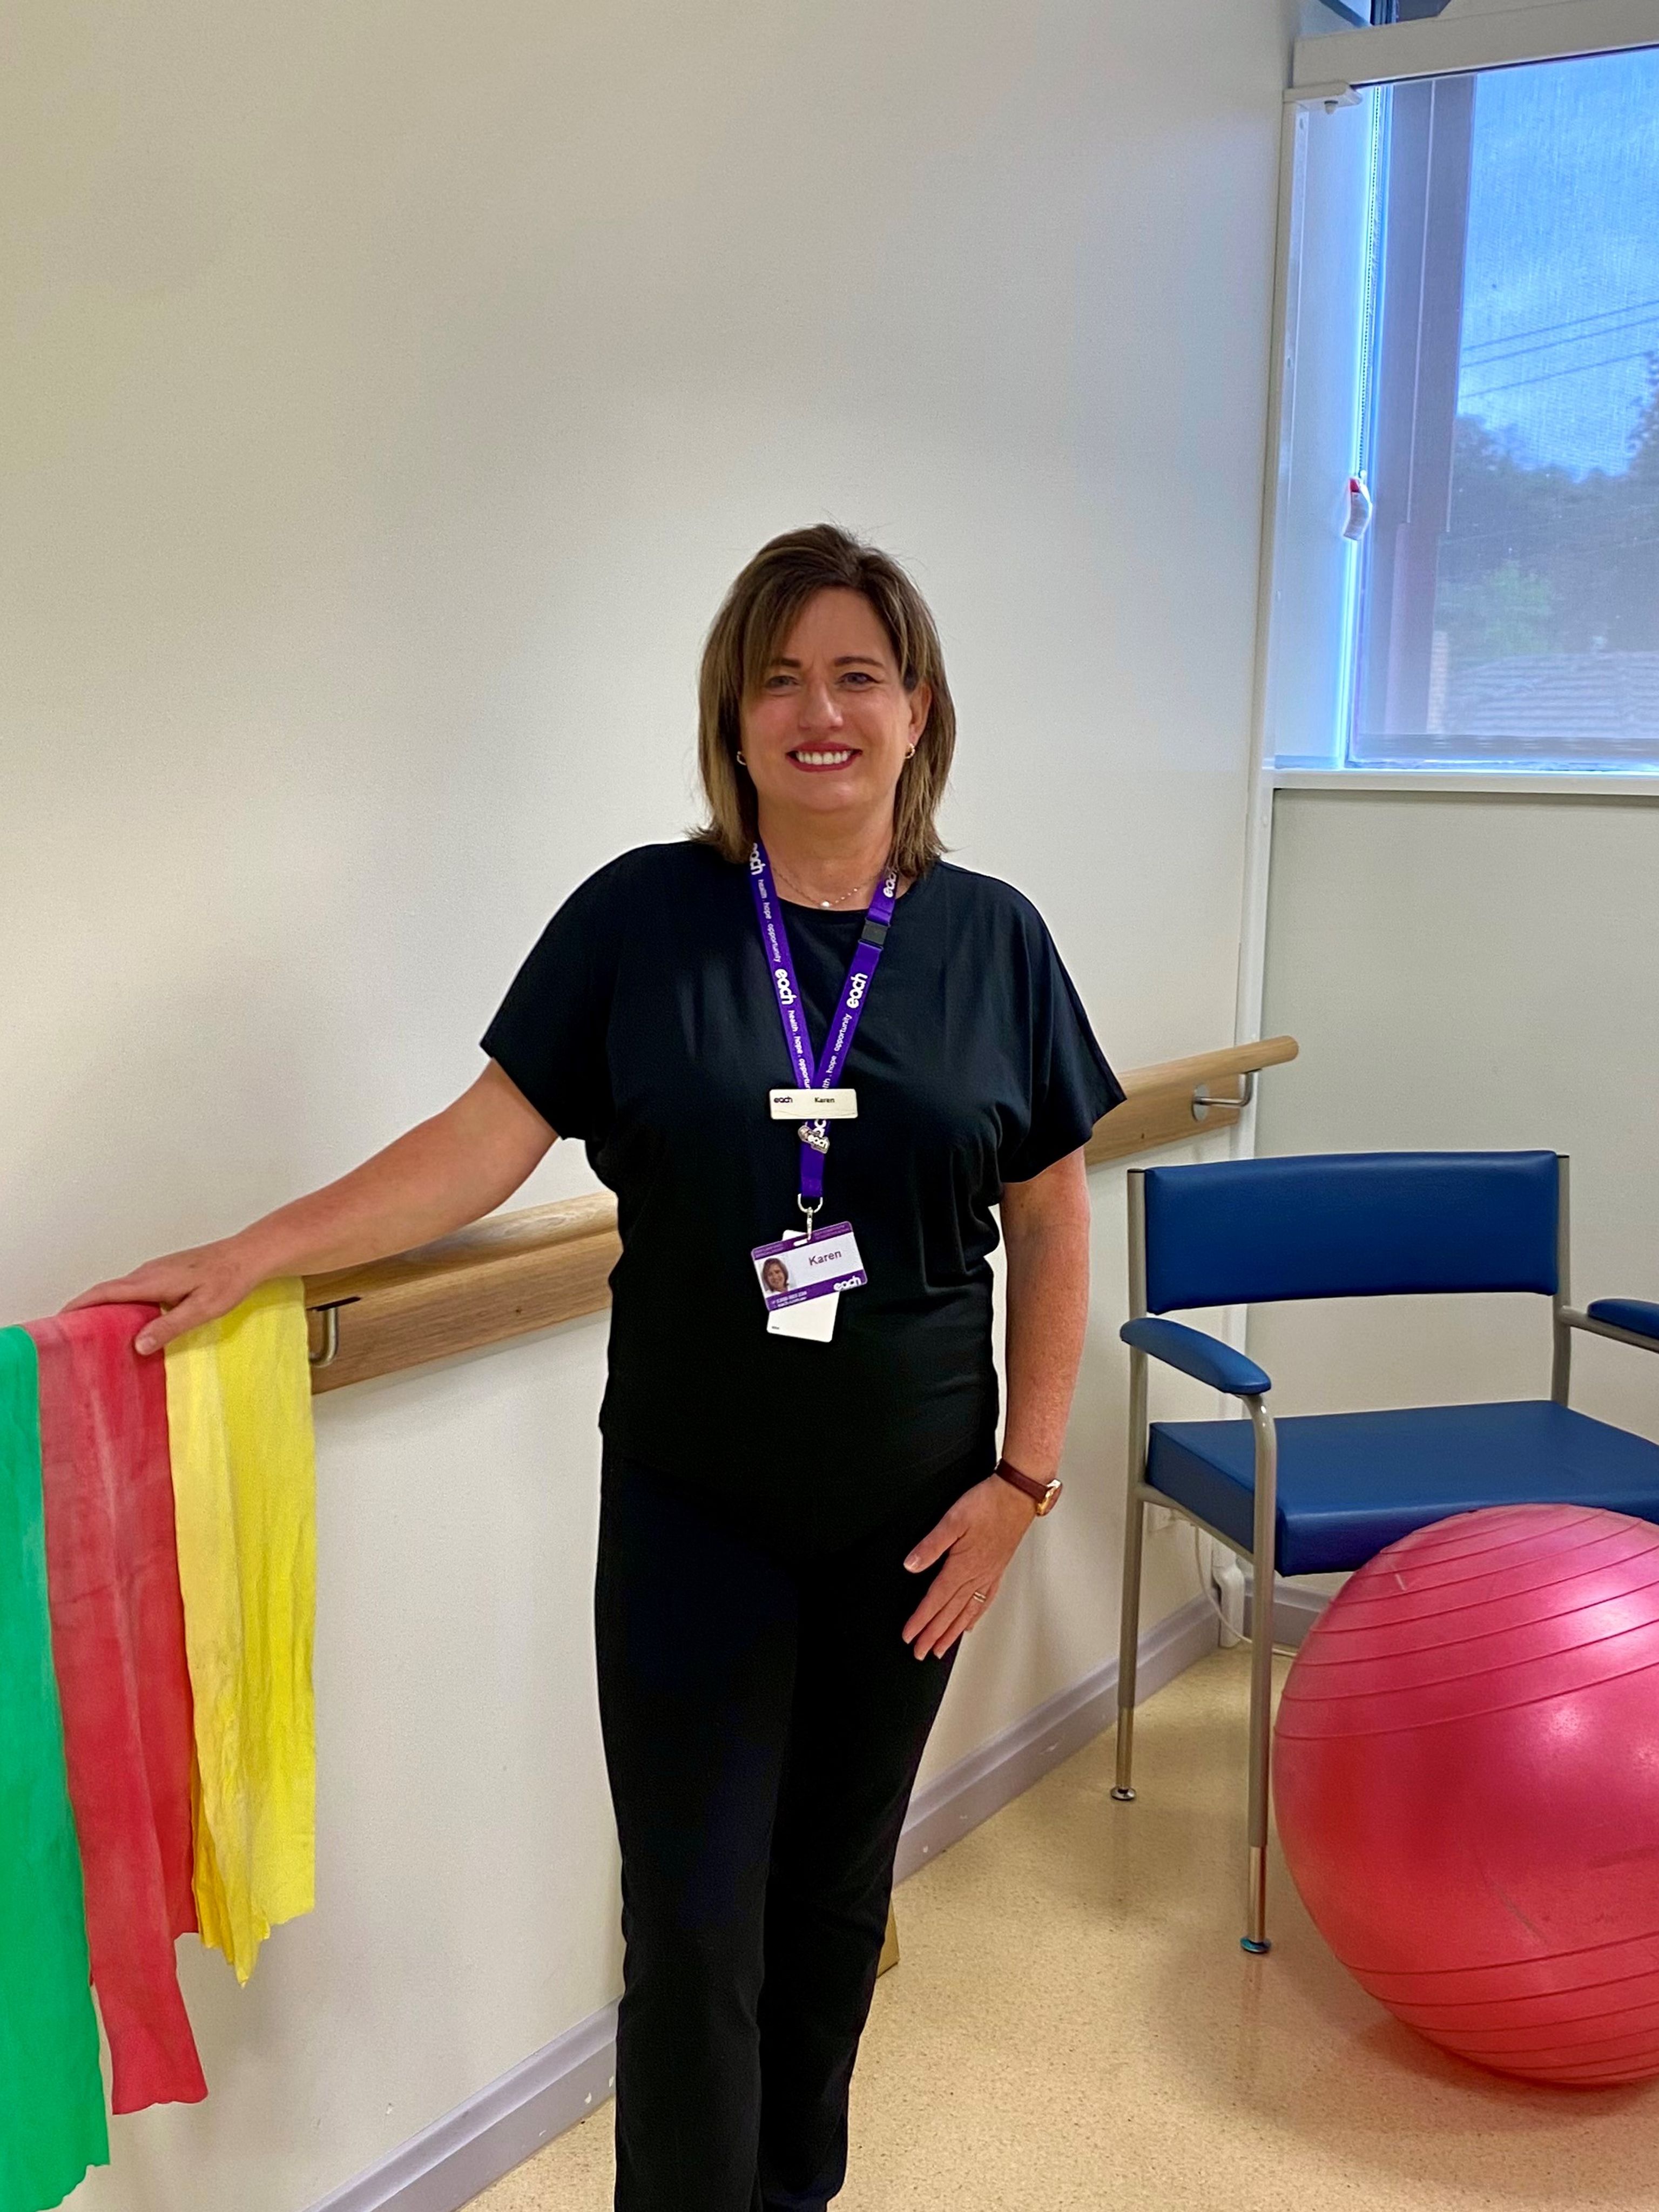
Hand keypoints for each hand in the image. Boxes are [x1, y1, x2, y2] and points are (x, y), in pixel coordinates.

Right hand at [63, 1239, 262, 1355]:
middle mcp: (149, 1271)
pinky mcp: (166, 1271)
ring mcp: (157, 1269)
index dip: (80, 1305)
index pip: (105, 1291)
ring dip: (104, 1305)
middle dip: (85, 1308)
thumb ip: (170, 1326)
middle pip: (107, 1290)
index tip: (60, 1319)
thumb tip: (138, 1345)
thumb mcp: (202, 1309)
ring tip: (94, 1331)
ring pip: (122, 1288)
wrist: (248, 1255)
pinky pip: (135, 1287)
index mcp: (152, 1280)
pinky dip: (122, 1301)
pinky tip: (129, 1319)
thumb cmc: (229, 1281)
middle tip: (72, 1333)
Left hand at [901, 1474, 1037, 1659]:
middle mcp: (977, 1576)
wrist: (1018, 1495)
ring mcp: (989, 1575)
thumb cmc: (988, 1503)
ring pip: (967, 1612)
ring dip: (952, 1632)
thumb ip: (931, 1545)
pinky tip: (969, 1625)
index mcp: (963, 1566)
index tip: (909, 1636)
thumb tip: (911, 1566)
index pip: (936, 1600)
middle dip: (933, 1635)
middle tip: (920, 1653)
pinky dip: (975, 1616)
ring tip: (940, 1650)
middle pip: (950, 1613)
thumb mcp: (953, 1520)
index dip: (920, 1620)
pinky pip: (984, 1601)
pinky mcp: (997, 1569)